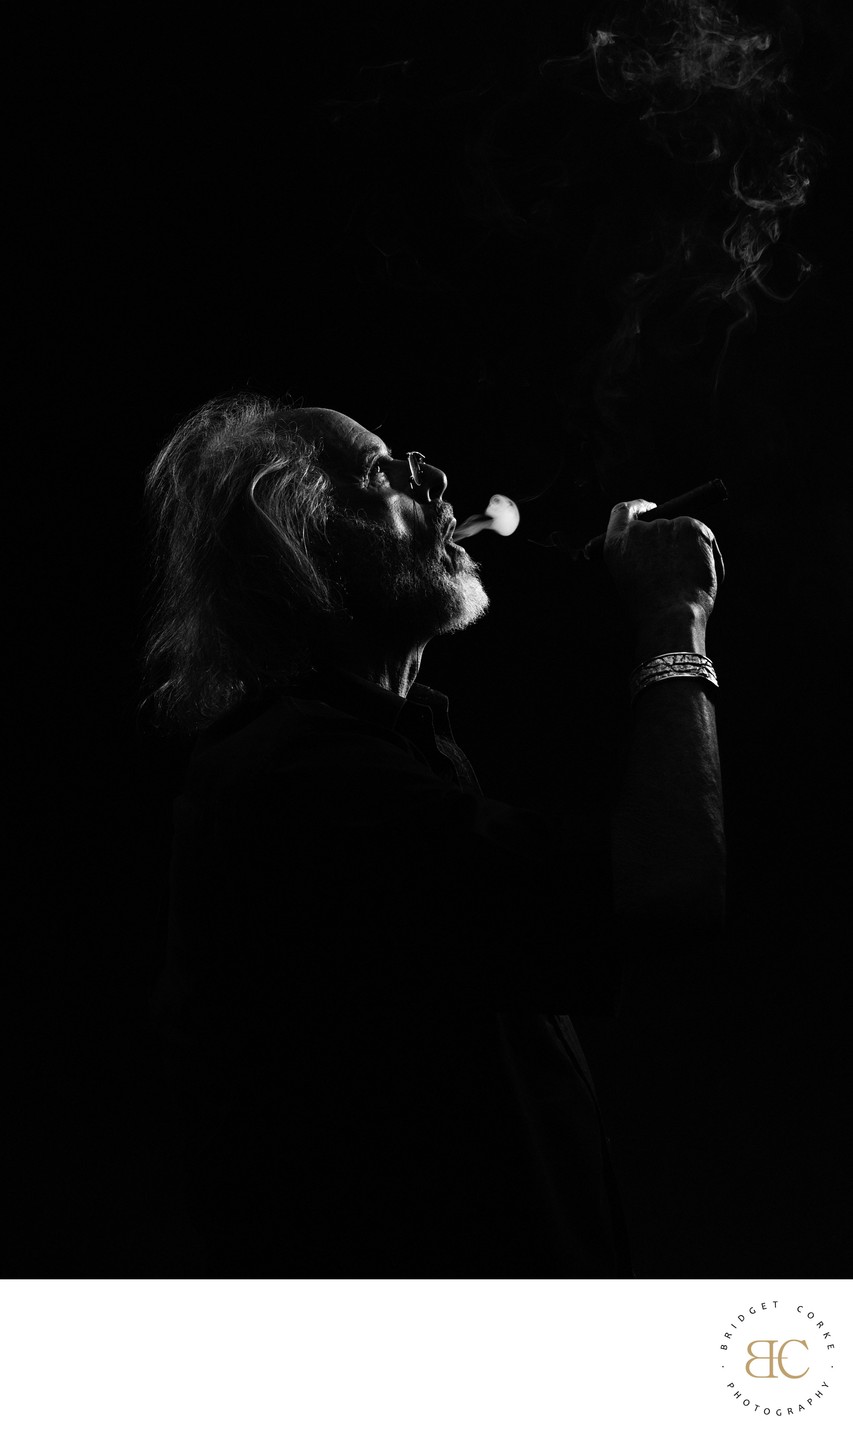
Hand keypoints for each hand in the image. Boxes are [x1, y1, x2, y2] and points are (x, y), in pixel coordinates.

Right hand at [603, 498, 724, 629]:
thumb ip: (638, 559)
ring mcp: (666, 525)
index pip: (624, 512)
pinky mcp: (693, 527)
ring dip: (688, 552)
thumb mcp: (630, 582)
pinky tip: (699, 575)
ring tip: (685, 582)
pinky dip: (706, 554)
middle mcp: (639, 530)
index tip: (649, 508)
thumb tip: (661, 550)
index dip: (638, 508)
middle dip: (670, 542)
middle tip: (678, 569)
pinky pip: (703, 537)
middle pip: (659, 524)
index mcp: (617, 544)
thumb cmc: (650, 611)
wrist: (669, 616)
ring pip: (683, 533)